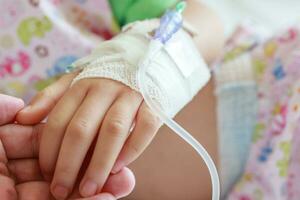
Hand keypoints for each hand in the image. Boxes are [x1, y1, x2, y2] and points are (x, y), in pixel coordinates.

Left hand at [17, 73, 160, 198]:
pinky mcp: (154, 102)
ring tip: (89, 189)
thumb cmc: (108, 78)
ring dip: (99, 163)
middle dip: (69, 164)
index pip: (60, 120)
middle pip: (82, 129)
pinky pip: (145, 127)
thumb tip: (25, 118)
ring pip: (113, 130)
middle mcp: (105, 88)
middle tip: (61, 191)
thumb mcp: (77, 80)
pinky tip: (121, 167)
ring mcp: (131, 94)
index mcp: (82, 84)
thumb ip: (52, 98)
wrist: (146, 61)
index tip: (47, 175)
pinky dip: (133, 149)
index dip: (50, 151)